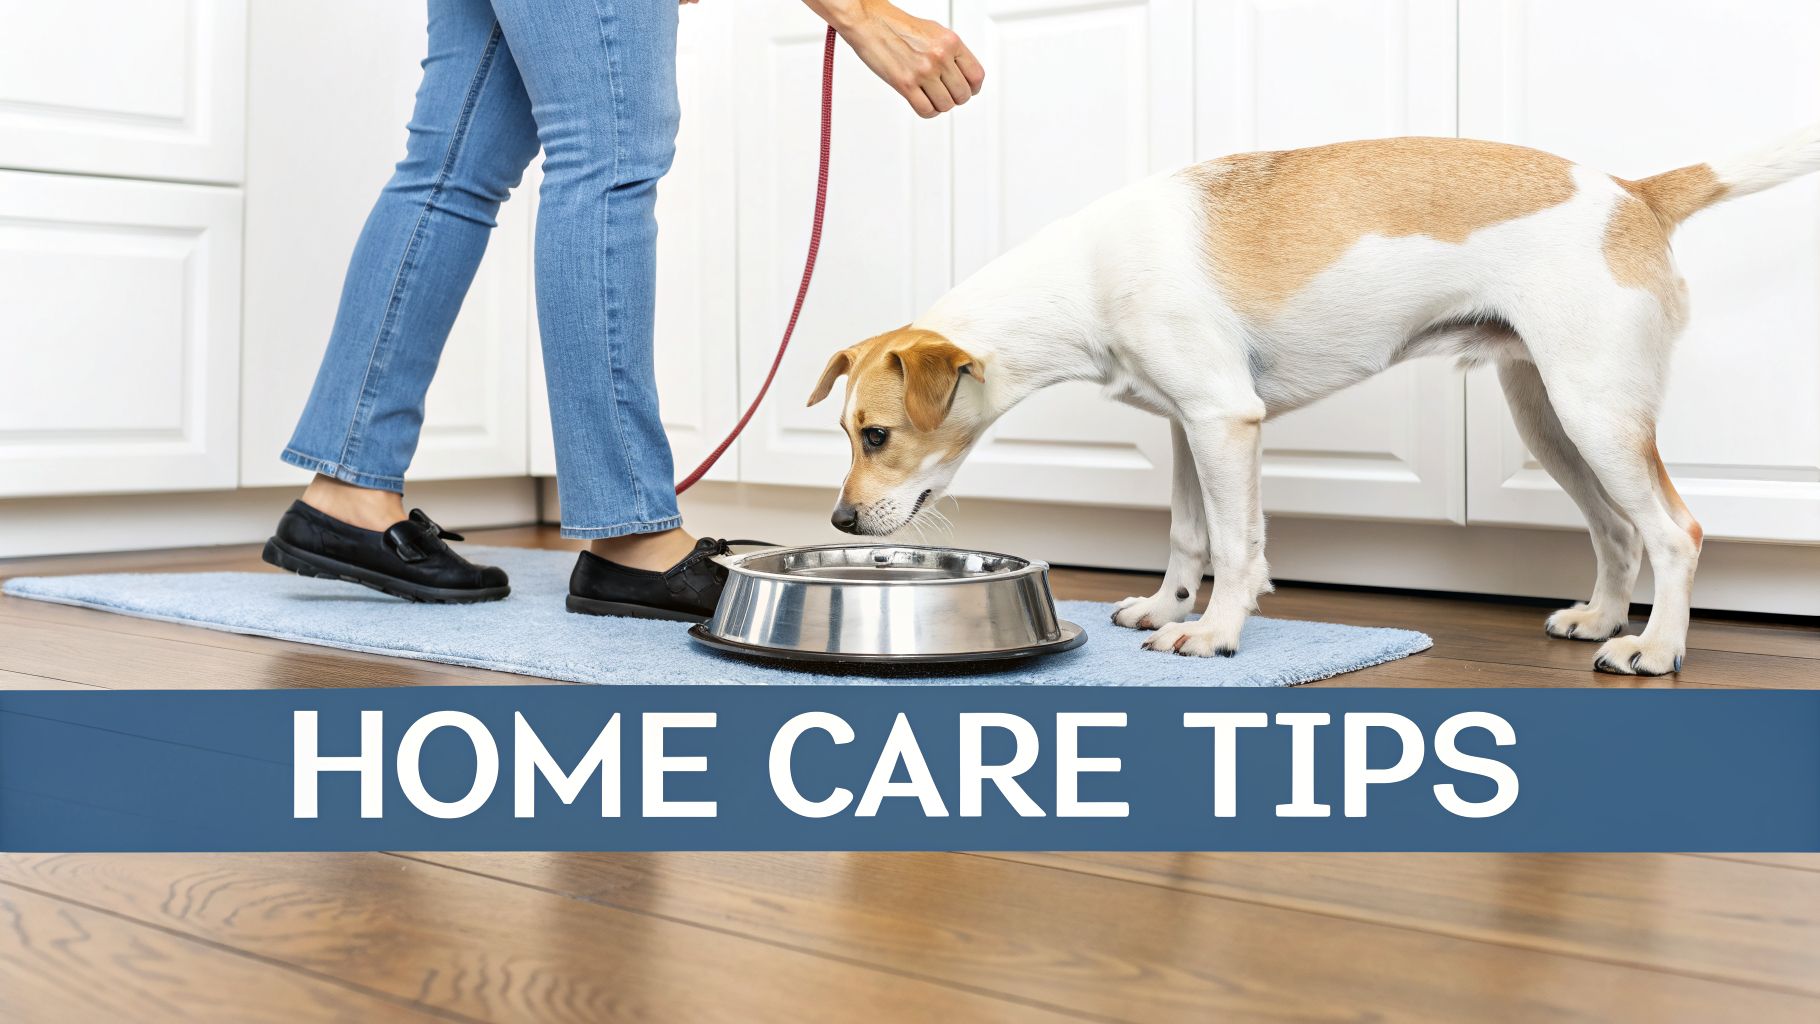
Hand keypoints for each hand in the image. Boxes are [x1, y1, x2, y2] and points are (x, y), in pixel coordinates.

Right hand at [806, 0, 984, 117]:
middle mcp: (939, 56)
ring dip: (940, 105)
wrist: (869, 21)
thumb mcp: (934, 32)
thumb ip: (950, 52)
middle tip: (945, 94)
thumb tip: (962, 73)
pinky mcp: (905, 84)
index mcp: (950, 42)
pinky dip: (928, 111)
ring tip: (931, 97)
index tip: (967, 90)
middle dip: (955, 98)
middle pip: (962, 94)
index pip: (976, 76)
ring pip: (946, 105)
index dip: (972, 88)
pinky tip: (922, 102)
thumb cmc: (897, 26)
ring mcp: (923, 71)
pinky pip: (926, 110)